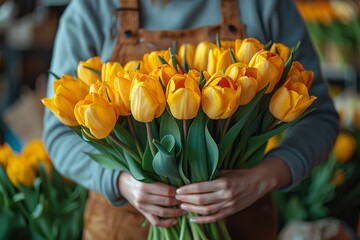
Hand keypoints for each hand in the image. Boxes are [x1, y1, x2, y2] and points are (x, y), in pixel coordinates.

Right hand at [118, 172, 184, 226]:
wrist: (123, 184)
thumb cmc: (138, 176)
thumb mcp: (146, 175)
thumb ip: (159, 179)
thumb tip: (179, 183)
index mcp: (144, 186)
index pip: (166, 191)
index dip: (177, 192)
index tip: (185, 191)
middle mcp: (143, 198)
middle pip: (166, 202)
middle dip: (179, 202)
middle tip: (188, 200)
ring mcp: (142, 207)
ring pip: (163, 212)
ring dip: (176, 212)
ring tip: (185, 210)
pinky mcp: (143, 213)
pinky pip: (155, 221)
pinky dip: (166, 223)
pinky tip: (175, 221)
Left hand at [175, 157, 290, 223]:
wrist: (258, 182)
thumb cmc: (241, 174)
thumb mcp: (226, 171)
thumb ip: (212, 175)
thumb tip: (194, 175)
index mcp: (223, 183)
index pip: (200, 187)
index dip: (187, 189)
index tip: (178, 189)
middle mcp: (225, 195)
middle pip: (201, 200)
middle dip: (186, 199)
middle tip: (176, 198)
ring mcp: (228, 205)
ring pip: (206, 211)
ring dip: (192, 209)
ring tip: (182, 206)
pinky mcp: (230, 212)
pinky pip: (214, 218)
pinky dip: (202, 220)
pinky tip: (193, 218)